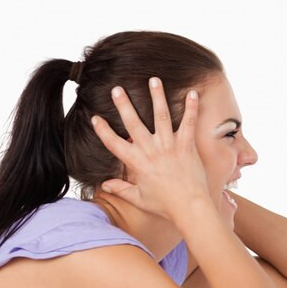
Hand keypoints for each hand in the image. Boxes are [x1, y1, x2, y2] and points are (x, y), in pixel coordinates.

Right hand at [90, 77, 211, 221]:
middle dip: (123, 104)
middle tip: (116, 88)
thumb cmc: (165, 205)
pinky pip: (189, 123)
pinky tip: (192, 93)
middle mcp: (150, 150)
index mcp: (136, 162)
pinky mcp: (187, 145)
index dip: (102, 130)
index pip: (113, 143)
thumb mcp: (139, 198)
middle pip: (133, 123)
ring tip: (153, 79)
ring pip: (161, 116)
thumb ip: (121, 189)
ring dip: (157, 96)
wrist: (189, 207)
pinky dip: (191, 108)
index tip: (94, 117)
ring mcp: (169, 145)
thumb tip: (104, 185)